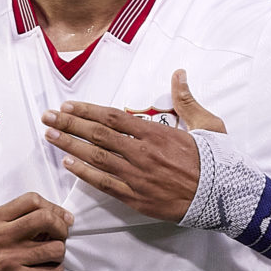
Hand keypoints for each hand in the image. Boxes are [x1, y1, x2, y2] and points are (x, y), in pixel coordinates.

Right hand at [0, 192, 73, 270]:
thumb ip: (19, 220)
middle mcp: (0, 237)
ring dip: (59, 254)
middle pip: (46, 219)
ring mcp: (10, 259)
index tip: (62, 219)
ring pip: (56, 248)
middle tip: (61, 237)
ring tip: (49, 258)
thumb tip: (60, 216)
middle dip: (62, 228)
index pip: (32, 200)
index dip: (54, 208)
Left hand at [41, 70, 226, 221]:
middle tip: (48, 117)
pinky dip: (84, 173)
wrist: (223, 197)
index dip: (87, 111)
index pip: (112, 117)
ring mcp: (137, 176)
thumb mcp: (207, 124)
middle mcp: (142, 152)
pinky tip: (68, 164)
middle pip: (98, 134)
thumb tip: (179, 73)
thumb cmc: (216, 161)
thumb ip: (186, 99)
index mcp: (156, 133)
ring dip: (70, 145)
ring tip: (50, 136)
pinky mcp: (137, 198)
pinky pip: (104, 184)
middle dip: (69, 124)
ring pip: (96, 157)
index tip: (68, 106)